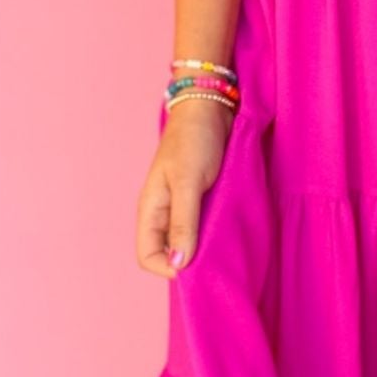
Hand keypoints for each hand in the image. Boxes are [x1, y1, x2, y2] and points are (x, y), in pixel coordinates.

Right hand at [136, 100, 233, 279]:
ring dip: (203, 250)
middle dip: (188, 263)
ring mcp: (182, 207)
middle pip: (168, 254)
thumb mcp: (188, 182)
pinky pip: (203, 228)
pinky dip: (214, 235)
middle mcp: (164, 213)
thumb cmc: (195, 140)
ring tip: (224, 247)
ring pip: (187, 243)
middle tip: (216, 261)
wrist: (210, 108)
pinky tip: (229, 232)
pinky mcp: (200, 200)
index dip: (168, 268)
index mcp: (151, 210)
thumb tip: (179, 265)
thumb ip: (183, 223)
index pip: (147, 256)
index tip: (197, 267)